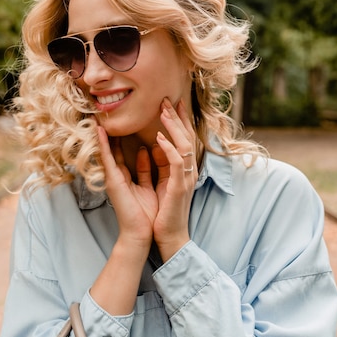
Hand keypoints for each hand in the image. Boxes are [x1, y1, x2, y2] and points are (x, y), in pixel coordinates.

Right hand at [97, 126, 156, 249]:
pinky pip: (107, 158)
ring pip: (108, 149)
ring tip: (100, 114)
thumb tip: (147, 150)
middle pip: (117, 146)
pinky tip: (99, 130)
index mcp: (129, 174)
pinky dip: (103, 144)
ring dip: (104, 132)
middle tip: (111, 109)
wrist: (141, 234)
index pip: (128, 149)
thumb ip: (146, 169)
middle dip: (117, 128)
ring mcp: (114, 176)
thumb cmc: (147, 214)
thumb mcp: (149, 185)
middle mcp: (120, 173)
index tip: (132, 115)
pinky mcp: (112, 180)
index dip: (129, 132)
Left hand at [151, 98, 197, 260]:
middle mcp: (187, 171)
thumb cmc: (160, 213)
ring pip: (185, 144)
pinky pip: (177, 162)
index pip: (183, 139)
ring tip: (164, 111)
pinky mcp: (179, 186)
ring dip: (173, 126)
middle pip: (186, 136)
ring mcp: (185, 178)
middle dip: (177, 117)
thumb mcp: (157, 184)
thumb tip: (149, 149)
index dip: (177, 121)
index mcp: (181, 170)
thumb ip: (155, 166)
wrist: (166, 237)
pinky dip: (169, 148)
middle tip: (167, 100)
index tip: (170, 104)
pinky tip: (159, 138)